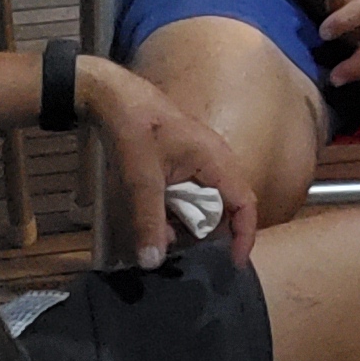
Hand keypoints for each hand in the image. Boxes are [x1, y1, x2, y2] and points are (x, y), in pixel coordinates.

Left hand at [75, 56, 260, 267]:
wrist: (113, 97)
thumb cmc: (134, 129)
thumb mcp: (141, 178)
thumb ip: (149, 221)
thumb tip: (153, 262)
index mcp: (217, 160)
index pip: (245, 204)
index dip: (244, 236)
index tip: (233, 264)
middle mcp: (216, 161)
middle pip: (226, 207)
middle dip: (211, 235)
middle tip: (191, 258)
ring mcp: (200, 160)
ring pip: (206, 203)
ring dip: (190, 224)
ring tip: (166, 240)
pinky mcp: (184, 162)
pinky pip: (191, 194)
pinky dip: (178, 211)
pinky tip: (156, 221)